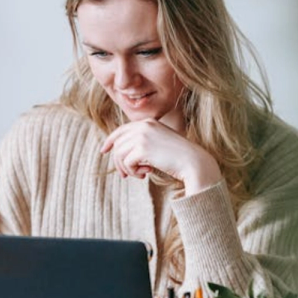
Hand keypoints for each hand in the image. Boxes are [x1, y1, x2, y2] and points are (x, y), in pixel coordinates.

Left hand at [100, 119, 222, 191]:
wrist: (193, 162)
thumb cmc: (178, 157)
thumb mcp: (160, 143)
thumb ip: (143, 142)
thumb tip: (119, 151)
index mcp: (148, 122)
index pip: (122, 130)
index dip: (110, 140)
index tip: (104, 150)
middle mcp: (143, 125)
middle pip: (118, 144)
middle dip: (119, 162)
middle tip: (125, 175)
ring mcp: (142, 136)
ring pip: (119, 154)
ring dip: (127, 168)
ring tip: (139, 175)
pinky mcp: (142, 148)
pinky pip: (127, 163)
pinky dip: (133, 172)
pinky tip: (146, 174)